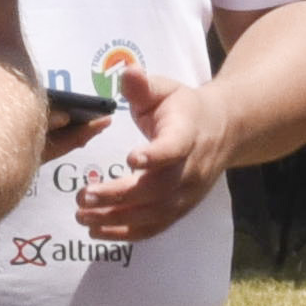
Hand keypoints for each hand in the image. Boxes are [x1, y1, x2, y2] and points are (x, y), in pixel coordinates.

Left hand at [75, 55, 234, 246]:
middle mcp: (191, 168)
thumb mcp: (165, 90)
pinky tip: (96, 231)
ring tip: (81, 216)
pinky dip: (127, 234)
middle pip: (158, 188)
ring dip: (117, 219)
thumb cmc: (183, 108)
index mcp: (187, 134)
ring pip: (155, 213)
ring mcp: (187, 192)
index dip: (156, 155)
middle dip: (120, 195)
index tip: (130, 158)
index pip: (175, 147)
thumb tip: (127, 71)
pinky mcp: (180, 208)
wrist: (224, 129)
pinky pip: (156, 227)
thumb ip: (143, 86)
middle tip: (84, 196)